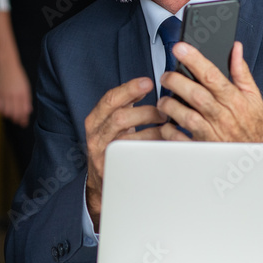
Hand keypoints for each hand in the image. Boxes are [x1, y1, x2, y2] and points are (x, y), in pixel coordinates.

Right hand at [0, 60, 32, 126]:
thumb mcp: (26, 87)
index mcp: (23, 94)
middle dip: (17, 120)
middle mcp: (14, 95)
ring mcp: (5, 95)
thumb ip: (27, 99)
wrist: (7, 64)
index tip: (24, 123)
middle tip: (18, 122)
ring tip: (11, 116)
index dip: (24, 119)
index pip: (24, 111)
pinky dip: (1, 111)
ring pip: (7, 112)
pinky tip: (3, 111)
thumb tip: (29, 110)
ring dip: (9, 116)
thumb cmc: (18, 75)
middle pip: (15, 114)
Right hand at [83, 77, 162, 228]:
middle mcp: (95, 136)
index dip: (129, 89)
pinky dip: (152, 148)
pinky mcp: (113, 170)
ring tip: (167, 129)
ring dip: (153, 132)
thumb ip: (126, 104)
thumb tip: (144, 84)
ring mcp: (103, 154)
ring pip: (129, 139)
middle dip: (145, 113)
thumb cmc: (112, 144)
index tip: (148, 82)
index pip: (110, 99)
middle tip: (163, 112)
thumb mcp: (113, 122)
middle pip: (119, 118)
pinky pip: (135, 157)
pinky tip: (163, 144)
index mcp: (95, 119)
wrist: (103, 180)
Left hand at [157, 41, 262, 142]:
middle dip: (176, 82)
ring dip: (170, 105)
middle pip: (196, 95)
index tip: (180, 48)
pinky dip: (169, 130)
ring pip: (187, 117)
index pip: (212, 76)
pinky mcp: (202, 148)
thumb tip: (236, 48)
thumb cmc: (253, 125)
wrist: (255, 155)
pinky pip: (180, 139)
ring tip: (164, 100)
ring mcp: (212, 133)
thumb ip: (241, 72)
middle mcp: (223, 116)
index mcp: (235, 100)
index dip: (194, 60)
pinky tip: (166, 123)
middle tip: (165, 76)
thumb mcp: (252, 96)